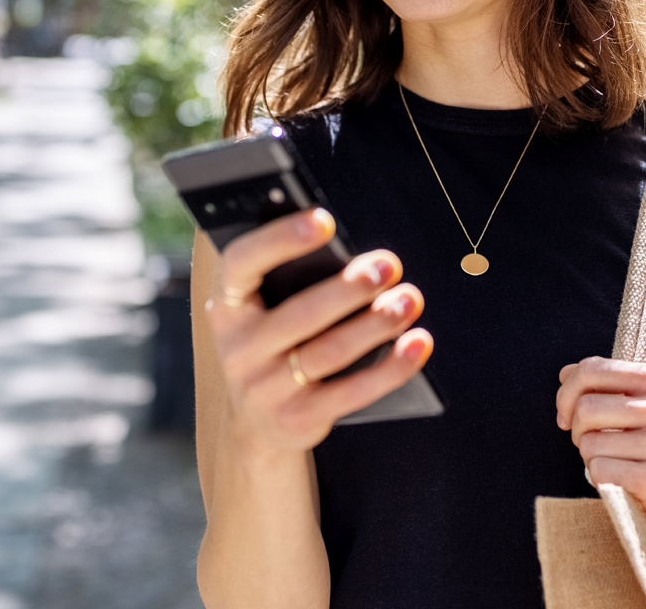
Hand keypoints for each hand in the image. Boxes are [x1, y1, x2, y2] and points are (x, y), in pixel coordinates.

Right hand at [203, 208, 431, 455]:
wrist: (255, 425)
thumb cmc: (273, 344)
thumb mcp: (264, 312)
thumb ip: (291, 281)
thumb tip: (357, 256)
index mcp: (226, 307)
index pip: (242, 264)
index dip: (280, 240)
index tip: (325, 220)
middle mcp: (238, 349)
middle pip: (300, 313)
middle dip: (350, 288)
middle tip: (389, 265)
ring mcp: (265, 389)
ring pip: (331, 351)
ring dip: (377, 323)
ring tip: (409, 299)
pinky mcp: (298, 419)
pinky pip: (353, 391)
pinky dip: (392, 367)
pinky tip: (418, 342)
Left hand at [556, 356, 645, 542]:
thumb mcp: (643, 409)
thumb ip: (606, 387)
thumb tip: (565, 372)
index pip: (591, 369)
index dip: (567, 394)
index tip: (568, 416)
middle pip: (585, 408)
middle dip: (577, 431)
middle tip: (592, 446)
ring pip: (589, 443)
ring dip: (590, 459)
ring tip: (615, 465)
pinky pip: (600, 470)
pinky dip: (600, 479)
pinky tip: (622, 483)